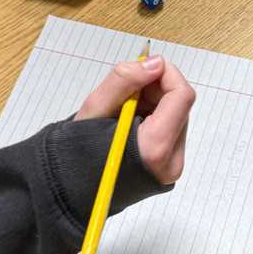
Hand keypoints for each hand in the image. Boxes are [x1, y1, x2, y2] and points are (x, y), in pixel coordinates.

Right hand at [75, 55, 195, 183]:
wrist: (70, 190)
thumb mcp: (95, 108)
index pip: (182, 96)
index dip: (167, 74)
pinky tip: (130, 127)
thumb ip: (125, 80)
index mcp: (154, 148)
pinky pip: (171, 134)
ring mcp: (172, 169)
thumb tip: (157, 63)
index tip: (145, 68)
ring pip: (177, 119)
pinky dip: (154, 122)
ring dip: (155, 106)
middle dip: (157, 91)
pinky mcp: (169, 171)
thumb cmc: (76, 152)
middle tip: (126, 94)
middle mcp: (170, 162)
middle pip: (180, 107)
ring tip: (124, 114)